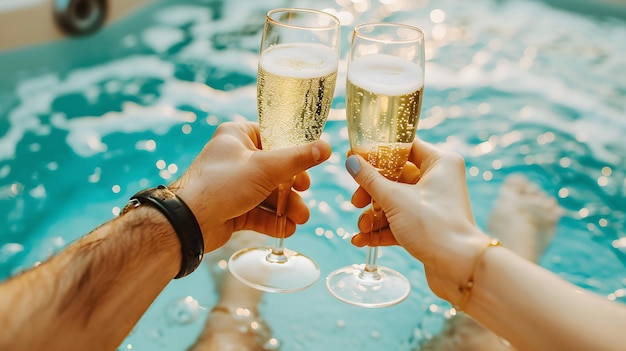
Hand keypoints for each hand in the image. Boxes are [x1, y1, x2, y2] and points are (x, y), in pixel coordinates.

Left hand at [171, 121, 331, 252]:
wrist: (189, 222)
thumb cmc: (222, 185)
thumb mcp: (266, 168)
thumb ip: (298, 158)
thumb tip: (326, 147)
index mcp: (238, 136)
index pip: (273, 138)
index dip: (293, 151)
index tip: (310, 163)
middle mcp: (235, 158)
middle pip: (275, 169)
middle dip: (292, 187)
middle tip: (304, 193)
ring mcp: (233, 185)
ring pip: (269, 193)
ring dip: (287, 207)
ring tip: (301, 219)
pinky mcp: (232, 208)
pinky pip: (259, 212)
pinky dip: (274, 220)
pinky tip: (288, 229)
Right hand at [345, 137, 488, 301]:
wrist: (459, 267)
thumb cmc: (433, 225)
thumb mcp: (394, 198)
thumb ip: (370, 179)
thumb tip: (351, 161)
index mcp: (440, 162)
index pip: (404, 147)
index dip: (378, 154)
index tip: (355, 160)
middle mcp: (439, 180)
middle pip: (395, 177)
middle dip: (371, 192)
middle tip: (356, 202)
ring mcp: (433, 205)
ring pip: (395, 202)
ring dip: (374, 215)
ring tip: (362, 228)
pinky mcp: (428, 227)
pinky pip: (400, 222)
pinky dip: (382, 229)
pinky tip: (361, 240)